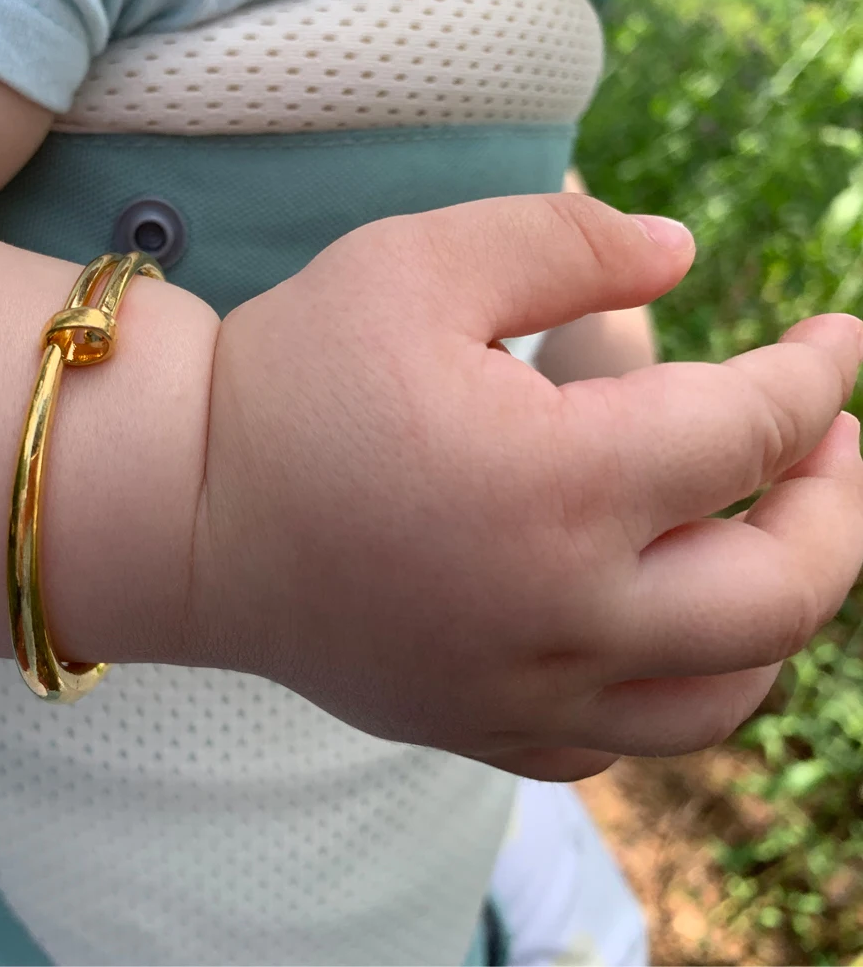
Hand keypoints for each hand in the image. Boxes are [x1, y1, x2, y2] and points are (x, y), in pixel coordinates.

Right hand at [191, 194, 862, 781]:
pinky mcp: (479, 728)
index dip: (815, 376)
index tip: (835, 342)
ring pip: (724, 695)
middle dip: (838, 505)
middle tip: (829, 443)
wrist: (183, 511)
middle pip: (782, 591)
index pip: (750, 433)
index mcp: (554, 485)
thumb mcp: (419, 262)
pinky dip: (677, 682)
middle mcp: (560, 613)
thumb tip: (684, 259)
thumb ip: (568, 241)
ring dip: (779, 611)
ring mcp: (523, 690)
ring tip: (761, 536)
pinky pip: (623, 739)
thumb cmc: (289, 381)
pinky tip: (651, 619)